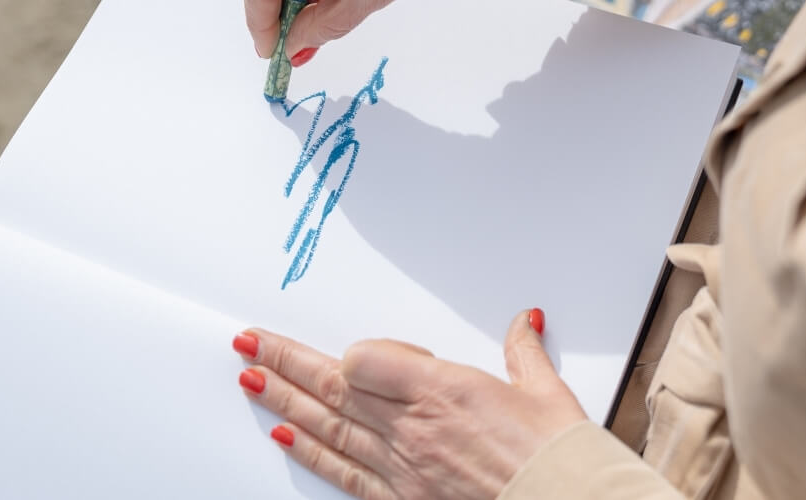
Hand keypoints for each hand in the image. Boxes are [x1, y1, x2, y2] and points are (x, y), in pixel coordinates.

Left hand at [231, 309, 587, 499]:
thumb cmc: (557, 458)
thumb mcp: (545, 392)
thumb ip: (522, 351)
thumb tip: (524, 322)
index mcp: (444, 389)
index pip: (366, 360)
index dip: (358, 353)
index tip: (360, 352)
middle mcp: (413, 427)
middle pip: (333, 388)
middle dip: (286, 362)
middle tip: (249, 342)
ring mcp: (403, 466)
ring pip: (328, 426)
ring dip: (283, 399)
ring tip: (249, 377)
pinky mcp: (403, 498)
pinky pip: (344, 472)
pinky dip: (310, 453)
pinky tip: (282, 434)